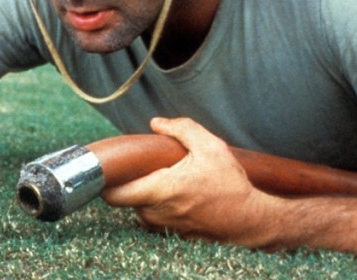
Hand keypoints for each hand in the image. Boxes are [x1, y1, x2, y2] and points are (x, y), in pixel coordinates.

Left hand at [101, 117, 275, 243]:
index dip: (105, 180)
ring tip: (164, 178)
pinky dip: (158, 205)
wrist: (250, 219)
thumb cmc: (231, 184)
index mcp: (160, 190)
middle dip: (128, 182)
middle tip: (141, 167)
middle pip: (124, 198)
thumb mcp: (211, 147)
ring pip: (138, 208)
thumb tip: (156, 123)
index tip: (112, 166)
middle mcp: (157, 213)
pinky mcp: (173, 234)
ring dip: (144, 194)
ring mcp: (164, 227)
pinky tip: (176, 193)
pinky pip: (155, 217)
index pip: (113, 194)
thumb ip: (182, 129)